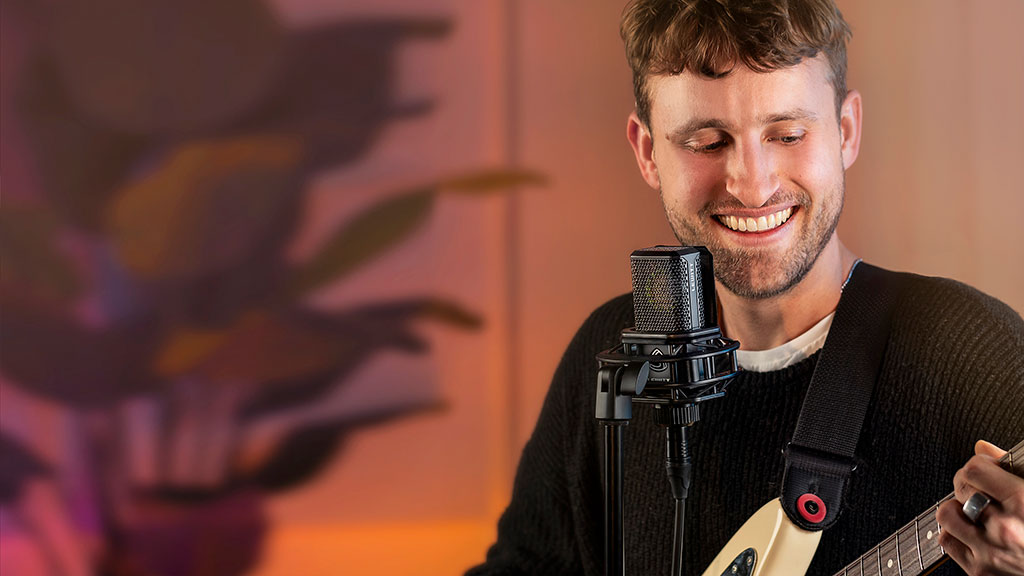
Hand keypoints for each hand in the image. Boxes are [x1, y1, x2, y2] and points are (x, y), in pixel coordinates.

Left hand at [937, 440, 1023, 575]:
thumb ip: (1018, 470)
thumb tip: (982, 448)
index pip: (974, 470)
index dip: (979, 465)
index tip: (986, 469)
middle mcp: (1005, 529)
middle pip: (961, 488)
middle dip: (970, 483)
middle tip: (982, 489)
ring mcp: (990, 553)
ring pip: (947, 514)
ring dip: (958, 508)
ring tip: (975, 511)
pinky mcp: (981, 571)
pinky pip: (948, 541)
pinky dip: (955, 533)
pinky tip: (972, 531)